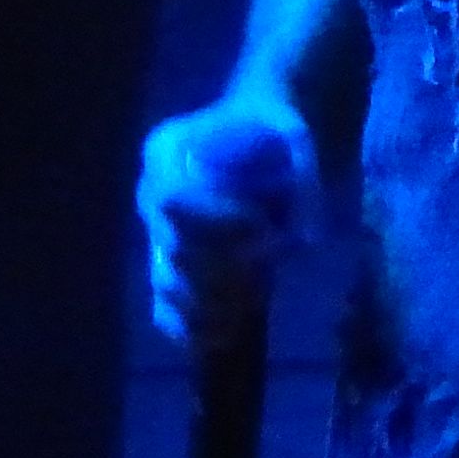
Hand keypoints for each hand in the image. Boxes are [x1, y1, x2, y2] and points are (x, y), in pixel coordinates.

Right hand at [139, 94, 317, 348]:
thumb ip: (301, 175)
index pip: (172, 197)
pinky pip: (163, 311)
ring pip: (169, 285)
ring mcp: (155, 235)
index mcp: (166, 152)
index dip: (216, 219)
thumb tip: (308, 241)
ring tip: (255, 295)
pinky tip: (228, 330)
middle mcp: (150, 195)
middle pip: (175, 250)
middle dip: (226, 268)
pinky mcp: (167, 268)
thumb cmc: (271, 127)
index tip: (264, 223)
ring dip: (216, 301)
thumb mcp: (293, 133)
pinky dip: (193, 329)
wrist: (257, 134)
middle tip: (267, 267)